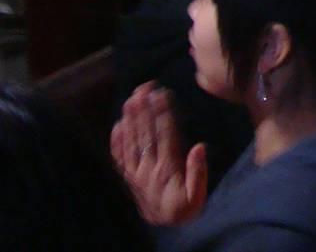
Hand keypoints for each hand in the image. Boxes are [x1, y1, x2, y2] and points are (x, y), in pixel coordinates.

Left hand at [111, 82, 207, 226]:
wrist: (165, 228)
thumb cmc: (185, 207)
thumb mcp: (198, 194)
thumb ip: (199, 172)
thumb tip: (200, 147)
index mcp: (168, 168)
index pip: (165, 135)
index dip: (163, 114)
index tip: (162, 94)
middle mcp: (149, 168)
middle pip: (145, 133)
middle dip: (145, 109)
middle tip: (144, 88)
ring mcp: (136, 173)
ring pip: (131, 142)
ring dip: (131, 119)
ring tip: (131, 99)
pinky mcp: (128, 179)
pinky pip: (119, 159)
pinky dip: (116, 141)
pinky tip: (117, 126)